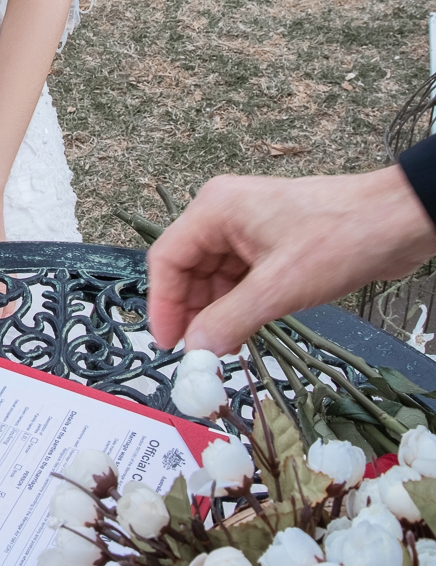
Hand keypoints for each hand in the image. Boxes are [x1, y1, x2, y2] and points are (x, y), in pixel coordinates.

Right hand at [147, 164, 435, 355]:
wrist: (401, 220)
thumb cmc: (342, 238)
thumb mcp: (280, 287)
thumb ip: (230, 320)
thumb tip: (195, 352)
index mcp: (216, 209)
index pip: (168, 259)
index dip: (164, 305)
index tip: (169, 345)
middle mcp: (225, 214)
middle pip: (189, 269)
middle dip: (191, 313)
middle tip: (198, 356)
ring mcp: (249, 228)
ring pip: (215, 277)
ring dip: (216, 313)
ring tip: (223, 348)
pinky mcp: (272, 244)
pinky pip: (240, 278)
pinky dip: (238, 305)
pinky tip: (243, 331)